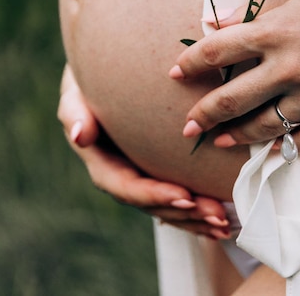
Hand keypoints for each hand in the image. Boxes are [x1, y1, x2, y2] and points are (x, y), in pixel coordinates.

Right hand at [58, 65, 230, 238]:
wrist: (103, 75)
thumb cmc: (88, 83)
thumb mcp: (76, 92)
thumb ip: (74, 112)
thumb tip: (79, 135)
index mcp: (102, 162)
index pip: (126, 186)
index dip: (153, 194)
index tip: (183, 196)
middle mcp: (122, 175)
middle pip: (152, 203)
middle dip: (184, 213)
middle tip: (215, 214)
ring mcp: (141, 175)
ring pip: (168, 206)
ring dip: (196, 218)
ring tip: (224, 223)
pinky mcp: (158, 170)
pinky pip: (178, 196)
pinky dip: (199, 210)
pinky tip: (224, 218)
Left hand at [170, 0, 299, 152]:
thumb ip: (257, 9)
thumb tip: (220, 22)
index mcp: (276, 31)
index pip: (216, 52)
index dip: (190, 62)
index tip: (176, 72)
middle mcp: (289, 67)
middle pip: (231, 99)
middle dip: (203, 115)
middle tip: (187, 126)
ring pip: (265, 126)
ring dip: (237, 137)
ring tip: (221, 142)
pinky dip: (287, 147)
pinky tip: (275, 148)